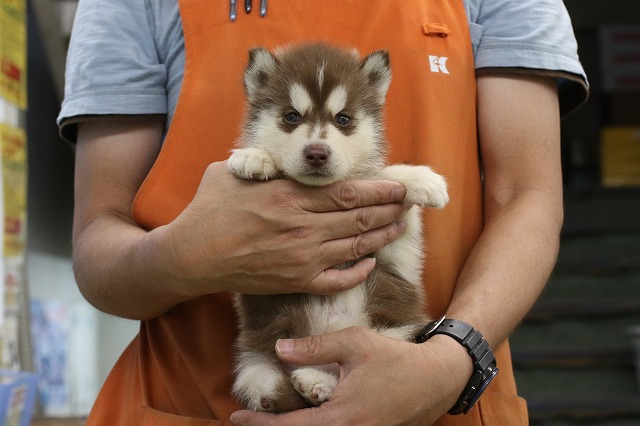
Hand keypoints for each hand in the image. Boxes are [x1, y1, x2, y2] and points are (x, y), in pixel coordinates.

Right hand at [166, 162, 408, 296]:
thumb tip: (282, 155)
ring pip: (354, 247)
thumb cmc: (207, 211)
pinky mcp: (295, 282)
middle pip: (359, 219)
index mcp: (287, 197)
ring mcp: (300, 259)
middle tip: (409, 204)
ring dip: (382, 237)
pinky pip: (337, 280)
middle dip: (388, 210)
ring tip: (400, 226)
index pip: (347, 192)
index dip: (379, 190)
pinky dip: (358, 272)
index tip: (398, 186)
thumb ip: (263, 162)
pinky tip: (370, 262)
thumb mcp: (232, 172)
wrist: (190, 258)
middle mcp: (300, 228)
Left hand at [229, 327, 471, 425]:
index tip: (235, 417)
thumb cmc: (396, 360)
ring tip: (271, 420)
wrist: (437, 380)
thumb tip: (279, 349)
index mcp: (339, 419)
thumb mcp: (355, 344)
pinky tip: (305, 419)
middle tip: (249, 421)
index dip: (260, 424)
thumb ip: (314, 347)